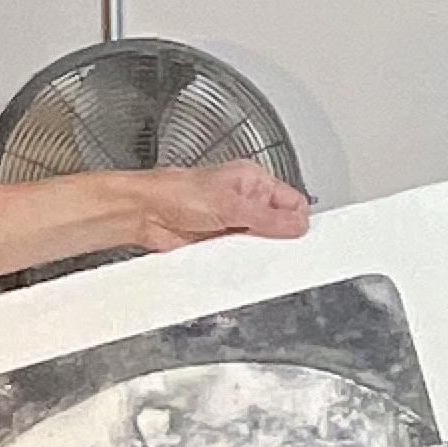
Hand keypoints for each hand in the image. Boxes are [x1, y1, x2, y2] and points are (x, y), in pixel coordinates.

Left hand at [123, 162, 310, 253]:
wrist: (146, 213)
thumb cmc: (178, 192)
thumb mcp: (231, 205)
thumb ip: (268, 218)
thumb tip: (298, 225)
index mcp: (254, 182)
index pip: (293, 202)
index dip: (299, 220)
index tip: (302, 239)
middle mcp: (245, 202)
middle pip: (278, 227)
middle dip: (277, 240)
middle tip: (274, 250)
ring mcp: (233, 225)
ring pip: (259, 245)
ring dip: (256, 253)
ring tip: (248, 253)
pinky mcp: (220, 245)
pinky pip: (239, 258)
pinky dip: (239, 264)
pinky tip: (236, 263)